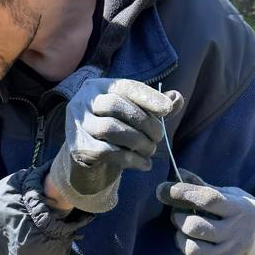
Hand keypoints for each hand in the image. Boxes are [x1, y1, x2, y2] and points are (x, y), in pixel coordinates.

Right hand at [47, 79, 183, 212]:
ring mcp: (77, 124)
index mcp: (99, 87)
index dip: (148, 97)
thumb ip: (155, 108)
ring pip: (110, 128)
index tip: (168, 110)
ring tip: (150, 150)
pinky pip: (106, 151)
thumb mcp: (136, 119)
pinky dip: (130, 159)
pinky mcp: (77, 148)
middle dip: (144, 122)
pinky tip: (144, 165)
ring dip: (138, 141)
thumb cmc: (117, 136)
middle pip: (115, 105)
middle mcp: (83, 101)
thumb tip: (177, 98)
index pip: (125, 86)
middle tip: (159, 137)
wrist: (92, 167)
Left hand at [158, 171, 254, 254]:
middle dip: (179, 219)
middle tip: (178, 215)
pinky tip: (197, 251)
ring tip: (185, 233)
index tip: (164, 189)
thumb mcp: (230, 196)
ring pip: (193, 250)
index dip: (184, 193)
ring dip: (181, 239)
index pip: (209, 199)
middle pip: (195, 226)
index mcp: (240, 209)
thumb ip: (205, 188)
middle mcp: (239, 234)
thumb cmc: (241, 215)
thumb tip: (179, 172)